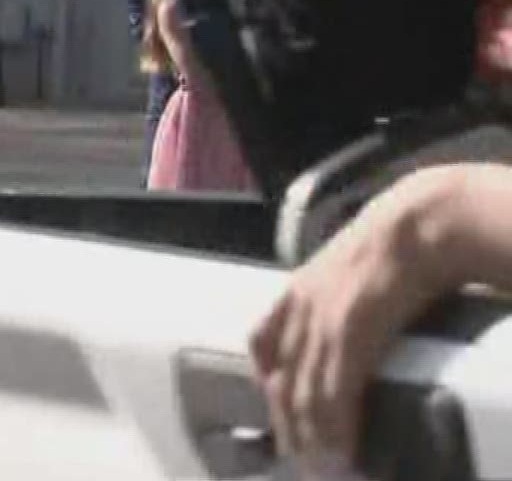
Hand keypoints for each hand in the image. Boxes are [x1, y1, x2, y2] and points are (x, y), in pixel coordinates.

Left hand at [249, 170, 451, 466]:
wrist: (418, 223)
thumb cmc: (394, 244)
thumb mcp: (345, 271)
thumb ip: (333, 302)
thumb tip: (349, 333)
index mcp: (294, 292)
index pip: (261, 347)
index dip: (268, 386)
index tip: (281, 416)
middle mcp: (297, 309)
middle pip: (280, 381)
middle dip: (288, 426)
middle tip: (302, 461)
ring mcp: (320, 321)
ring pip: (304, 394)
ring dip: (312, 438)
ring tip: (323, 468)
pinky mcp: (348, 332)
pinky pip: (334, 391)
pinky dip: (335, 427)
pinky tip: (342, 449)